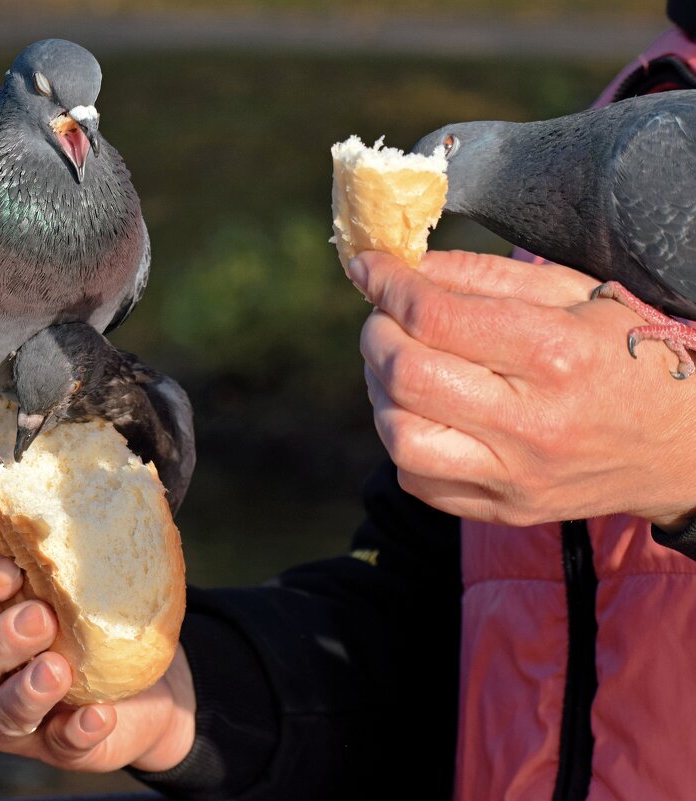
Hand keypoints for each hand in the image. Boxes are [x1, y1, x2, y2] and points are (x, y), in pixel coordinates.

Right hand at [0, 553, 194, 771]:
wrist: (145, 684)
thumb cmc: (90, 619)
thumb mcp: (73, 583)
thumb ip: (60, 550)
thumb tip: (87, 478)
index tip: (7, 570)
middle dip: (0, 638)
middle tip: (40, 618)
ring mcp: (9, 717)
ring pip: (3, 710)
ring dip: (29, 690)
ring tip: (59, 670)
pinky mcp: (54, 748)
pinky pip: (60, 745)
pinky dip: (77, 729)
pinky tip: (98, 714)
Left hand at [350, 249, 695, 530]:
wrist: (680, 446)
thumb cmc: (623, 354)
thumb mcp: (571, 295)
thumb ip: (481, 276)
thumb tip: (399, 268)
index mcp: (555, 354)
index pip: (436, 317)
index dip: (388, 286)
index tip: (369, 267)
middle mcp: (532, 423)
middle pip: (406, 376)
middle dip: (376, 335)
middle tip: (383, 318)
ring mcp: (515, 477)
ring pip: (398, 436)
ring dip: (380, 391)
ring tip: (398, 364)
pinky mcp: (503, 510)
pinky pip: (414, 479)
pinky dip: (401, 436)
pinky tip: (423, 410)